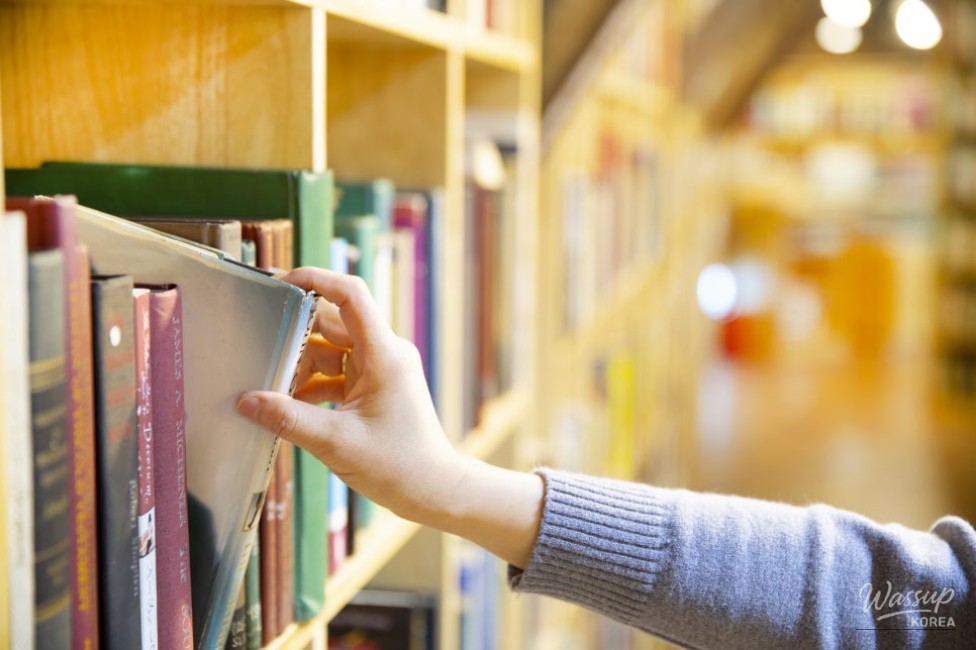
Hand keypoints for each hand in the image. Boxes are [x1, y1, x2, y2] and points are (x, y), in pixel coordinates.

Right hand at [236, 267, 465, 523]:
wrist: (433, 490)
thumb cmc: (398, 466)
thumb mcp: (335, 443)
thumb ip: (287, 418)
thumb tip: (245, 402)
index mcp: (384, 354)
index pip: (350, 295)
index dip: (315, 279)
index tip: (280, 281)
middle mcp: (385, 353)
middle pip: (333, 321)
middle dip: (295, 333)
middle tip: (258, 344)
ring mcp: (381, 369)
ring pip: (331, 350)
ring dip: (301, 365)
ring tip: (268, 385)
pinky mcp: (374, 387)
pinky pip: (337, 372)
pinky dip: (312, 384)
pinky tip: (286, 405)